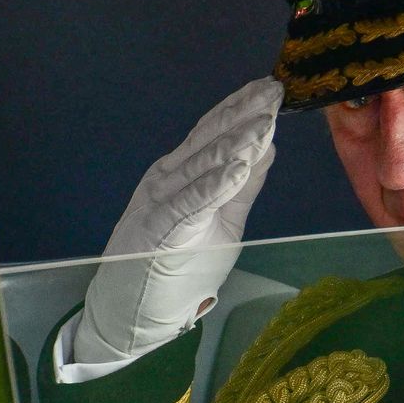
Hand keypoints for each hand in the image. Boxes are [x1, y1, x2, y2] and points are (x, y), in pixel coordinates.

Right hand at [73, 77, 282, 365]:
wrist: (130, 312)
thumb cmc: (176, 270)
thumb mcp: (222, 224)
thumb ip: (242, 189)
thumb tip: (268, 148)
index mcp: (181, 174)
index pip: (213, 134)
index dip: (241, 110)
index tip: (270, 89)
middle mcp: (167, 179)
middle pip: (208, 141)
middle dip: (242, 115)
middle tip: (272, 92)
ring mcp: (159, 202)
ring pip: (200, 167)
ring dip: (233, 144)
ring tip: (262, 123)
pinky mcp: (157, 231)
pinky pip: (187, 205)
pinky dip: (211, 186)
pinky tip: (235, 169)